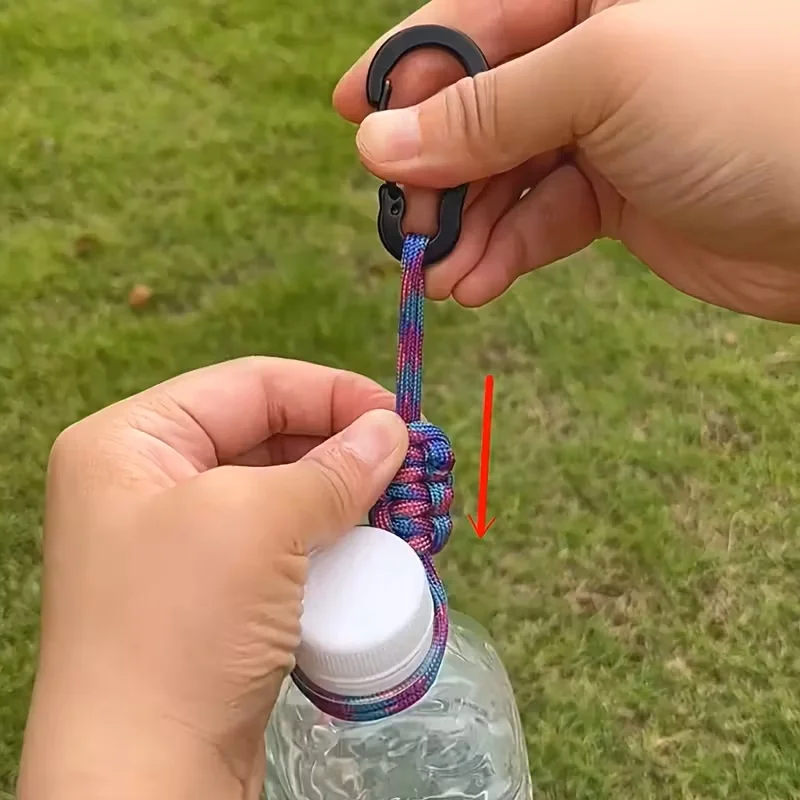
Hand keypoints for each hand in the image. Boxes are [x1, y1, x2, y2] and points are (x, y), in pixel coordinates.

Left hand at [18, 357, 407, 799]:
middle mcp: (146, 484)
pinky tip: (366, 546)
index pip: (248, 385)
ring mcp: (177, 543)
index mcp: (131, 441)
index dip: (328, 391)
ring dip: (342, 497)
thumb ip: (333, 468)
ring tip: (399, 504)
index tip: (397, 415)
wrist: (144, 780)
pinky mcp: (210, 594)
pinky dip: (327, 540)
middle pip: (266, 435)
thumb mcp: (259, 523)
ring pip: (280, 492)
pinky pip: (280, 544)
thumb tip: (393, 431)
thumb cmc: (180, 628)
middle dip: (341, 446)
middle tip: (408, 463)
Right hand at [335, 0, 799, 321]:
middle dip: (436, 174)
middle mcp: (592, 53)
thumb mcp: (604, 79)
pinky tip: (476, 284)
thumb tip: (380, 141)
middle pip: (478, 111)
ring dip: (464, 229)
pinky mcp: (617, 197)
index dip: (406, 71)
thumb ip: (486, 112)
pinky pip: (539, 221)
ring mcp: (604, 129)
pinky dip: (505, 254)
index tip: (350, 118)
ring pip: (502, 177)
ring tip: (438, 276)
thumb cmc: (749, 104)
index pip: (473, 23)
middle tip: (405, 231)